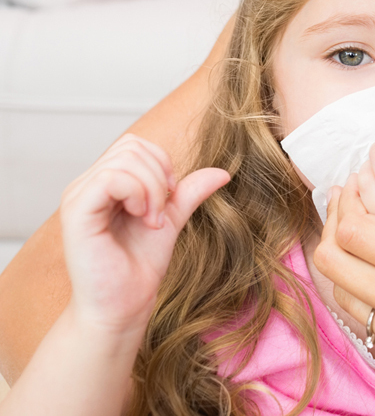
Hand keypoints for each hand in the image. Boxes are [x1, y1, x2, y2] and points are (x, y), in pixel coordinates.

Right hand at [59, 134, 229, 335]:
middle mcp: (85, 185)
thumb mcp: (171, 219)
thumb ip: (189, 192)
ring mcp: (78, 197)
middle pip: (131, 146)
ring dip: (152, 188)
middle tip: (161, 213)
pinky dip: (138, 193)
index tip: (170, 196)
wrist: (123, 305)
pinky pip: (111, 179)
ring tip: (153, 220)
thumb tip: (223, 171)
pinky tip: (143, 219)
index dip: (161, 163)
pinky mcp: (75, 213)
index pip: (134, 144)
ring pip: (124, 160)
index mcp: (103, 183)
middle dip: (159, 176)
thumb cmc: (139, 265)